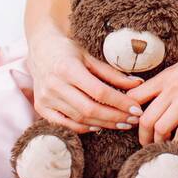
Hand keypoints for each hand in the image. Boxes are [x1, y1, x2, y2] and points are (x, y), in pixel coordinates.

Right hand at [25, 30, 145, 133]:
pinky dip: (83, 128)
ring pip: (79, 119)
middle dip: (115, 117)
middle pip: (90, 109)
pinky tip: (99, 126)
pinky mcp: (40, 108)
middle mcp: (54, 85)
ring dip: (103, 124)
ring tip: (122, 124)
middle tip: (133, 120)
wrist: (41, 49)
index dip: (120, 103)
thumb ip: (112, 74)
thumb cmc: (68, 50)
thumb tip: (137, 85)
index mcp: (67, 68)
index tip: (136, 108)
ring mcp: (45, 99)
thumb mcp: (90, 57)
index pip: (99, 92)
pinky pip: (64, 125)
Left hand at [126, 31, 177, 145]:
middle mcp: (171, 89)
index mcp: (165, 77)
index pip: (134, 96)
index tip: (133, 121)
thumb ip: (168, 81)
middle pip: (144, 118)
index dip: (129, 112)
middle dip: (142, 135)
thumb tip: (155, 95)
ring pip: (160, 128)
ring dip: (158, 142)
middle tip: (146, 142)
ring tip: (162, 146)